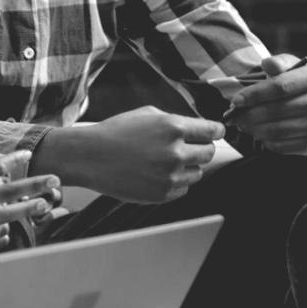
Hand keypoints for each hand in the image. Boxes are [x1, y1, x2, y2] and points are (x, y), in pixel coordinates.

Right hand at [67, 107, 221, 203]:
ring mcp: (170, 175)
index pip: (212, 131)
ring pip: (198, 173)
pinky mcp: (162, 193)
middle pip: (209, 153)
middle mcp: (176, 151)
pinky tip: (157, 173)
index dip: (216, 132)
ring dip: (188, 167)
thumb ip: (176, 121)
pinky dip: (176, 182)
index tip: (216, 133)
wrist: (90, 156)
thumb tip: (197, 129)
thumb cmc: (116, 132)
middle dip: (202, 149)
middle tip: (191, 148)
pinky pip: (183, 189)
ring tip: (165, 161)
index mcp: (174, 127)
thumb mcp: (147, 114)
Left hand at [223, 54, 306, 153]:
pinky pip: (281, 145)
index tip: (237, 100)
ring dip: (254, 129)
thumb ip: (277, 63)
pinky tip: (258, 133)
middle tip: (235, 116)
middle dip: (250, 114)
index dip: (255, 94)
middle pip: (276, 111)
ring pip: (277, 131)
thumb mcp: (289, 67)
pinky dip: (264, 141)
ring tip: (243, 124)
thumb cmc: (296, 84)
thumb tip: (267, 64)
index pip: (280, 87)